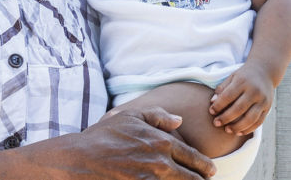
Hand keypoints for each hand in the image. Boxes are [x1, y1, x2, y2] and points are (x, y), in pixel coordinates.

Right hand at [67, 106, 215, 178]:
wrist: (80, 159)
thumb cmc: (104, 136)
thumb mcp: (130, 116)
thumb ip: (158, 116)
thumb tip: (179, 121)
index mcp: (162, 142)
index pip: (194, 159)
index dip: (205, 167)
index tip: (209, 171)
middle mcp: (161, 163)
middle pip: (193, 179)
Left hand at [209, 62, 273, 135]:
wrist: (265, 72)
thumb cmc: (244, 76)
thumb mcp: (232, 77)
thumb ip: (222, 89)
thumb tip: (212, 103)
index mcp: (243, 82)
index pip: (228, 96)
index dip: (218, 105)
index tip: (211, 111)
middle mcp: (254, 91)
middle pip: (239, 108)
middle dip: (226, 118)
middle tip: (216, 123)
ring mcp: (263, 100)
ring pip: (250, 118)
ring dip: (237, 127)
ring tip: (227, 130)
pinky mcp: (268, 108)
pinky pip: (258, 122)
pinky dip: (249, 129)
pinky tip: (239, 132)